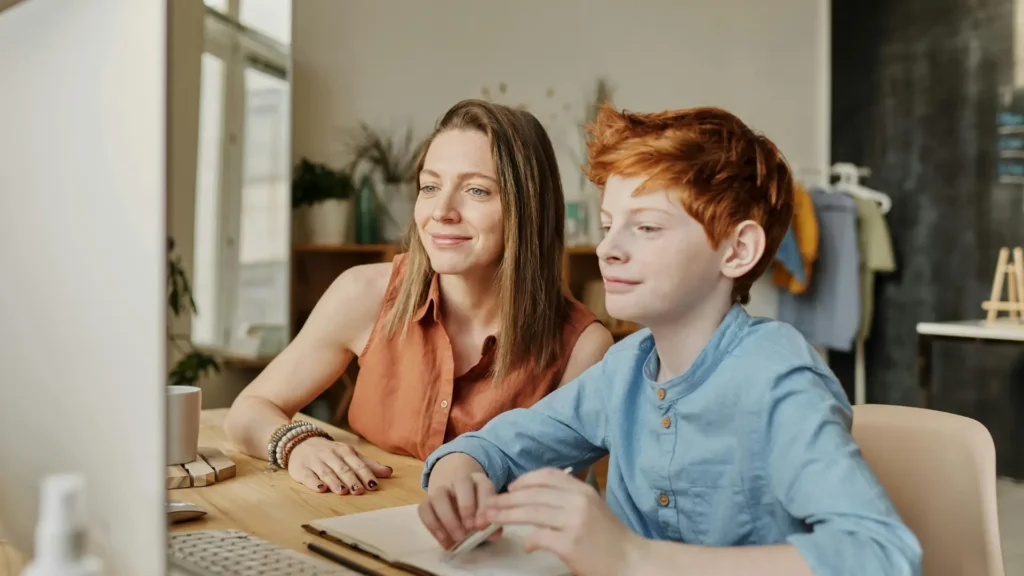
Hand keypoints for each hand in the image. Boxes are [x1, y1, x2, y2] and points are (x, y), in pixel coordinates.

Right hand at [287, 437, 392, 494]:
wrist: (300, 442)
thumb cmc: (330, 453)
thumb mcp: (349, 455)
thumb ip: (368, 465)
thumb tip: (389, 472)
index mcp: (344, 450)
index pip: (357, 463)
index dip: (365, 474)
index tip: (373, 485)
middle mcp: (329, 454)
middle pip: (342, 468)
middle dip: (351, 479)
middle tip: (359, 491)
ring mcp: (314, 461)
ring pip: (326, 472)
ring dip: (334, 481)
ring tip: (342, 491)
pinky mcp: (301, 468)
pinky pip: (308, 476)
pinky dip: (314, 482)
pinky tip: (320, 489)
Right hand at [417, 472, 500, 549]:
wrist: (455, 505)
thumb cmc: (475, 514)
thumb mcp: (485, 516)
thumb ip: (491, 524)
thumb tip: (495, 534)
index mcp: (479, 481)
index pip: (484, 485)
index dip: (484, 504)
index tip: (483, 525)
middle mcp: (460, 481)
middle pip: (461, 483)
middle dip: (466, 506)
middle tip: (470, 528)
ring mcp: (442, 489)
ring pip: (440, 495)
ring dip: (448, 518)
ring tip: (457, 538)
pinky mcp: (427, 501)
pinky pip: (424, 509)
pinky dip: (433, 526)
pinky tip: (444, 541)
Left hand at [479, 467, 643, 575]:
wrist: (632, 561)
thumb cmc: (610, 538)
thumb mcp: (592, 508)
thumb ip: (567, 500)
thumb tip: (535, 502)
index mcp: (582, 490)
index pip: (546, 476)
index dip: (524, 481)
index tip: (510, 488)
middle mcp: (577, 501)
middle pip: (532, 494)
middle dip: (506, 500)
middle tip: (489, 505)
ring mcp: (573, 521)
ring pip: (530, 512)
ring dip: (507, 516)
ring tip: (492, 519)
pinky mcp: (570, 543)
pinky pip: (539, 537)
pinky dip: (528, 540)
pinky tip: (525, 545)